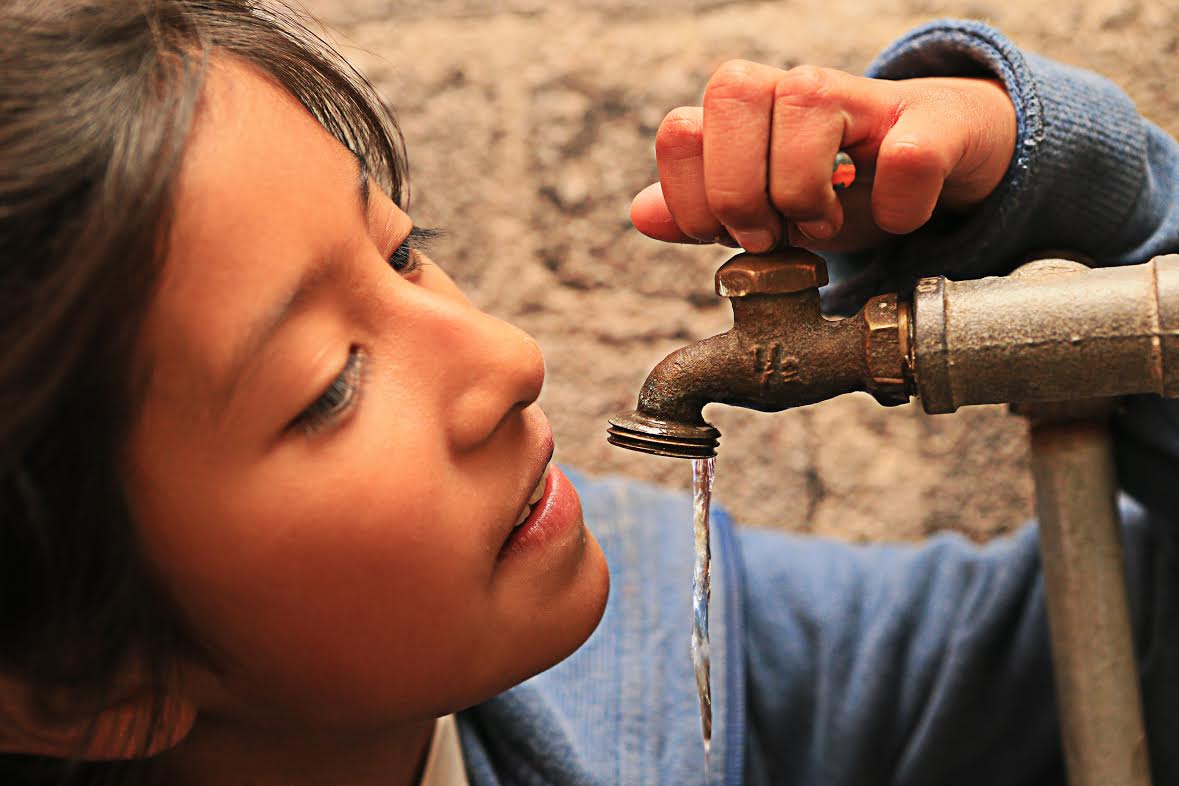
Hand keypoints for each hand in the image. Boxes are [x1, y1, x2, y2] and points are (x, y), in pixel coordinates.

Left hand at [629, 62, 1015, 252]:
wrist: (943, 162)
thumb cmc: (845, 189)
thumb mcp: (766, 212)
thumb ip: (704, 214)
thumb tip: (643, 213)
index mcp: (746, 114)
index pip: (680, 130)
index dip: (691, 198)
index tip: (725, 239)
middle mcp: (794, 89)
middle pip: (731, 89)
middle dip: (739, 189)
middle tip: (770, 235)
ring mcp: (863, 95)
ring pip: (804, 102)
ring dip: (806, 192)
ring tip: (825, 225)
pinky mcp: (932, 118)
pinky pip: (904, 158)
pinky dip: (895, 208)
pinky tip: (894, 216)